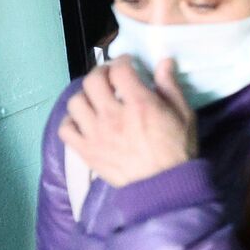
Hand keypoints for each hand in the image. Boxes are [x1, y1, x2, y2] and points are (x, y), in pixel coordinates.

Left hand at [59, 56, 197, 187]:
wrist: (165, 187)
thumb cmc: (178, 151)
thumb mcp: (184, 115)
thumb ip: (171, 87)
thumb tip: (164, 62)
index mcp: (139, 104)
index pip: (120, 70)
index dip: (122, 61)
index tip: (127, 64)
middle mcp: (113, 115)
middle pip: (93, 81)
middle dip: (101, 73)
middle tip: (109, 77)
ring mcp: (96, 134)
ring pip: (76, 102)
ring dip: (85, 95)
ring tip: (95, 99)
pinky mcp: (86, 151)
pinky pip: (66, 129)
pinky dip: (71, 121)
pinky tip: (83, 121)